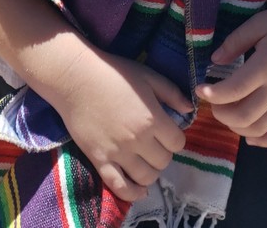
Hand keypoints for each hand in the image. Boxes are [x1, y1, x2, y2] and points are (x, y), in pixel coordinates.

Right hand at [53, 46, 191, 202]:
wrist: (76, 78)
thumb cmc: (114, 73)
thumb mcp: (148, 76)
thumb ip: (171, 92)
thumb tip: (190, 109)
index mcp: (152, 118)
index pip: (177, 142)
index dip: (175, 138)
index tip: (168, 132)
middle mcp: (138, 139)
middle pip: (163, 161)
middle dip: (163, 153)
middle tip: (155, 145)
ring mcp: (118, 152)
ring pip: (146, 177)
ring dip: (151, 172)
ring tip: (146, 161)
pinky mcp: (100, 160)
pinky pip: (120, 187)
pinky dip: (133, 193)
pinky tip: (139, 189)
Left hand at [195, 0, 266, 147]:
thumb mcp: (260, 23)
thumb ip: (236, 42)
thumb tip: (214, 60)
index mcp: (266, 66)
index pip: (234, 90)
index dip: (213, 94)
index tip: (200, 89)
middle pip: (244, 116)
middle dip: (221, 113)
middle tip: (212, 101)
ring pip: (260, 128)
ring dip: (237, 127)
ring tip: (227, 113)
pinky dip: (264, 140)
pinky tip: (249, 137)